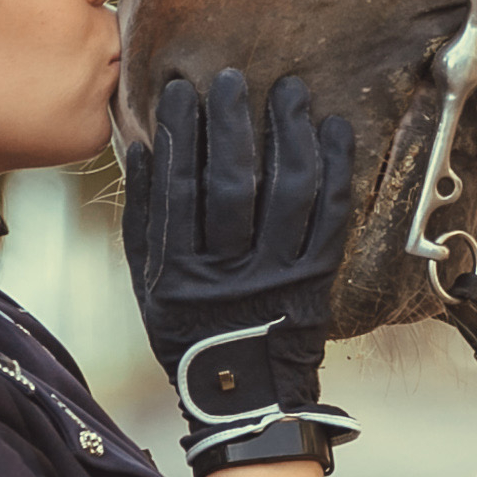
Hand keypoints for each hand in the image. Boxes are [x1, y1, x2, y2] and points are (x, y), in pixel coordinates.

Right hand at [121, 69, 359, 475]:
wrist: (244, 396)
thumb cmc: (190, 332)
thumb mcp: (148, 285)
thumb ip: (142, 219)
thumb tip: (141, 147)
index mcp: (181, 274)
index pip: (178, 189)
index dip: (179, 135)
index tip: (180, 90)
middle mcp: (230, 273)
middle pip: (232, 184)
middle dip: (231, 125)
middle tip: (233, 79)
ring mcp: (279, 276)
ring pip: (288, 194)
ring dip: (289, 135)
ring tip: (289, 92)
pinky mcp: (318, 278)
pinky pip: (331, 216)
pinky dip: (335, 169)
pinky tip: (333, 131)